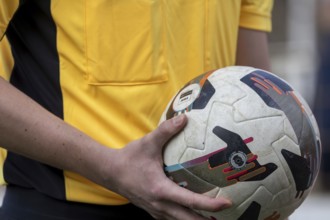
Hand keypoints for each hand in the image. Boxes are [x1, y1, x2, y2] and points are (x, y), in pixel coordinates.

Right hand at [105, 114, 230, 218]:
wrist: (109, 172)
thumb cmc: (129, 158)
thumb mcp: (147, 143)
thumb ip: (166, 130)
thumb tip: (184, 118)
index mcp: (161, 190)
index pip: (190, 201)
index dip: (211, 205)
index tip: (227, 203)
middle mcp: (160, 205)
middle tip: (226, 215)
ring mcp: (155, 211)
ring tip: (213, 217)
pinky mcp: (152, 211)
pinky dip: (184, 218)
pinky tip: (191, 212)